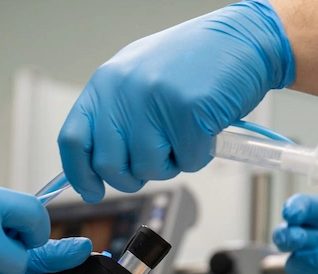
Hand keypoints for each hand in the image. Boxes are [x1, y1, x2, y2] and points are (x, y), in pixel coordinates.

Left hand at [58, 0, 294, 201]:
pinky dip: (200, 155)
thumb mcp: (139, 79)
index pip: (73, 139)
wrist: (244, 39)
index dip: (80, 173)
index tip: (92, 190)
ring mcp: (155, 101)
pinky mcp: (188, 113)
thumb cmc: (195, 61)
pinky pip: (187, 162)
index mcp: (106, 82)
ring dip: (171, 163)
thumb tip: (95, 163)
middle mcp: (124, 91)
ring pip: (149, 169)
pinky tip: (206, 128)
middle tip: (157, 160)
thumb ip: (115, 115)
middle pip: (109, 165)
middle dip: (133, 176)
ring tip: (185, 133)